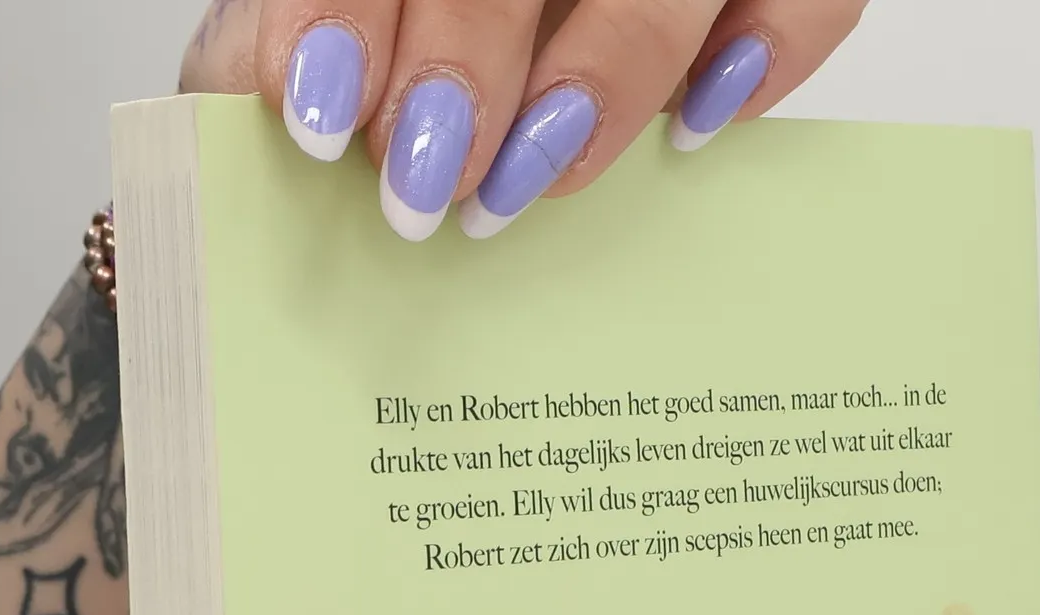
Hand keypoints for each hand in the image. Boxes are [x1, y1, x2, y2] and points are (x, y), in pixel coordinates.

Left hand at [181, 0, 868, 241]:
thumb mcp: (315, 11)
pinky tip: (698, 121)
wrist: (503, 24)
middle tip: (429, 171)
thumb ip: (276, 34)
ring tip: (537, 173)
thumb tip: (270, 89)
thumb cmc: (406, 22)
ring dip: (608, 76)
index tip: (322, 110)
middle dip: (468, 62)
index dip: (348, 7)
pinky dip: (769, 54)